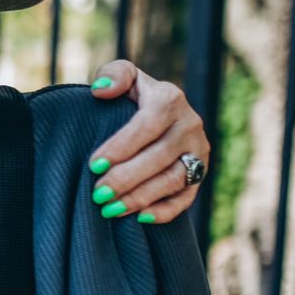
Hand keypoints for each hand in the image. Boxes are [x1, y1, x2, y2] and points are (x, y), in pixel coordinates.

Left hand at [86, 60, 208, 223]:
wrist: (158, 117)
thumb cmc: (132, 97)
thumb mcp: (126, 78)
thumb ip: (115, 75)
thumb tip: (101, 90)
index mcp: (170, 99)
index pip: (147, 125)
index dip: (121, 147)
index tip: (94, 165)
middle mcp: (190, 125)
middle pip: (160, 156)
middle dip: (127, 178)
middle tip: (98, 194)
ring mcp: (198, 152)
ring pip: (174, 179)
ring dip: (142, 197)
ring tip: (110, 209)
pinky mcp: (201, 175)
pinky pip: (187, 197)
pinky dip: (166, 211)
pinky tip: (140, 219)